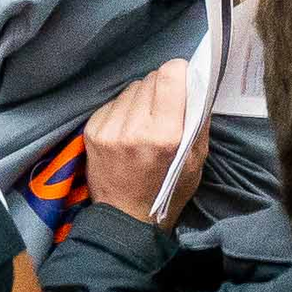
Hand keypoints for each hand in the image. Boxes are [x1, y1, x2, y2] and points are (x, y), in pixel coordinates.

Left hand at [81, 57, 201, 225]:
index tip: (183, 83)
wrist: (125, 218)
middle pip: (151, 78)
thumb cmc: (167, 189)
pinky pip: (114, 102)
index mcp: (165, 136)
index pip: (169, 75)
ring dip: (142, 98)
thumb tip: (197, 84)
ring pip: (132, 88)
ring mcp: (109, 129)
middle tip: (167, 110)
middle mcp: (134, 128)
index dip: (179, 73)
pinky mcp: (93, 130)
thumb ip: (198, 121)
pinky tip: (129, 129)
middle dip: (162, 88)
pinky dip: (125, 109)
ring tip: (147, 122)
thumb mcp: (197, 161)